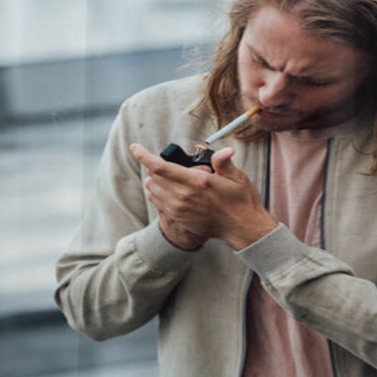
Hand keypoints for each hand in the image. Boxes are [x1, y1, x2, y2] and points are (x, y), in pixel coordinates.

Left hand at [130, 144, 278, 250]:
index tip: (135, 147)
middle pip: (153, 176)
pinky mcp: (178, 218)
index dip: (144, 155)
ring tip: (170, 177)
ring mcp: (179, 209)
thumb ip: (224, 163)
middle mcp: (184, 196)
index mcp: (197, 182)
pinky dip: (157, 192)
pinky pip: (157, 202)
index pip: (160, 166)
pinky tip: (170, 190)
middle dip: (155, 165)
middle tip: (171, 163)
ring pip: (152, 189)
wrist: (242, 229)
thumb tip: (223, 151)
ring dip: (155, 179)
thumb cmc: (242, 202)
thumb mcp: (238, 178)